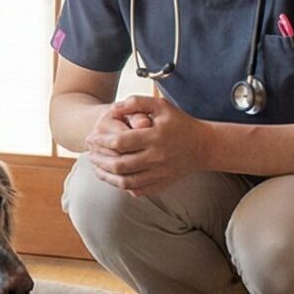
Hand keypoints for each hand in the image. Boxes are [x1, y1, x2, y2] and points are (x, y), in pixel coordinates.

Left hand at [86, 95, 206, 196]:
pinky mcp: (161, 184)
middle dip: (99, 159)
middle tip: (89, 153)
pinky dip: (121, 185)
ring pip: (125, 181)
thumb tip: (113, 109)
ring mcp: (159, 173)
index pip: (120, 142)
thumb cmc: (179, 123)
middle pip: (119, 164)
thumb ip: (136, 103)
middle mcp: (157, 157)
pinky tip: (113, 177)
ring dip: (106, 175)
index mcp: (155, 136)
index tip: (91, 138)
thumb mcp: (160, 105)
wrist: (203, 146)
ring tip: (96, 167)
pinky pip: (136, 190)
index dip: (101, 141)